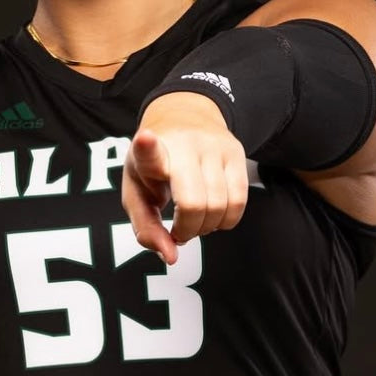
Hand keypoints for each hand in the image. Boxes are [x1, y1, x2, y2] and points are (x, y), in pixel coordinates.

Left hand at [121, 93, 249, 264]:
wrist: (184, 118)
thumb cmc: (154, 165)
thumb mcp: (136, 193)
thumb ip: (146, 229)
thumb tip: (171, 257)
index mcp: (149, 152)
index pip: (149, 150)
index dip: (147, 147)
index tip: (146, 139)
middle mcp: (183, 145)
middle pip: (194, 204)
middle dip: (188, 230)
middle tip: (179, 228)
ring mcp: (214, 146)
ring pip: (220, 207)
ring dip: (207, 227)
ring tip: (195, 220)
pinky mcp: (236, 152)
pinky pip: (239, 202)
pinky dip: (226, 220)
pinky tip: (213, 215)